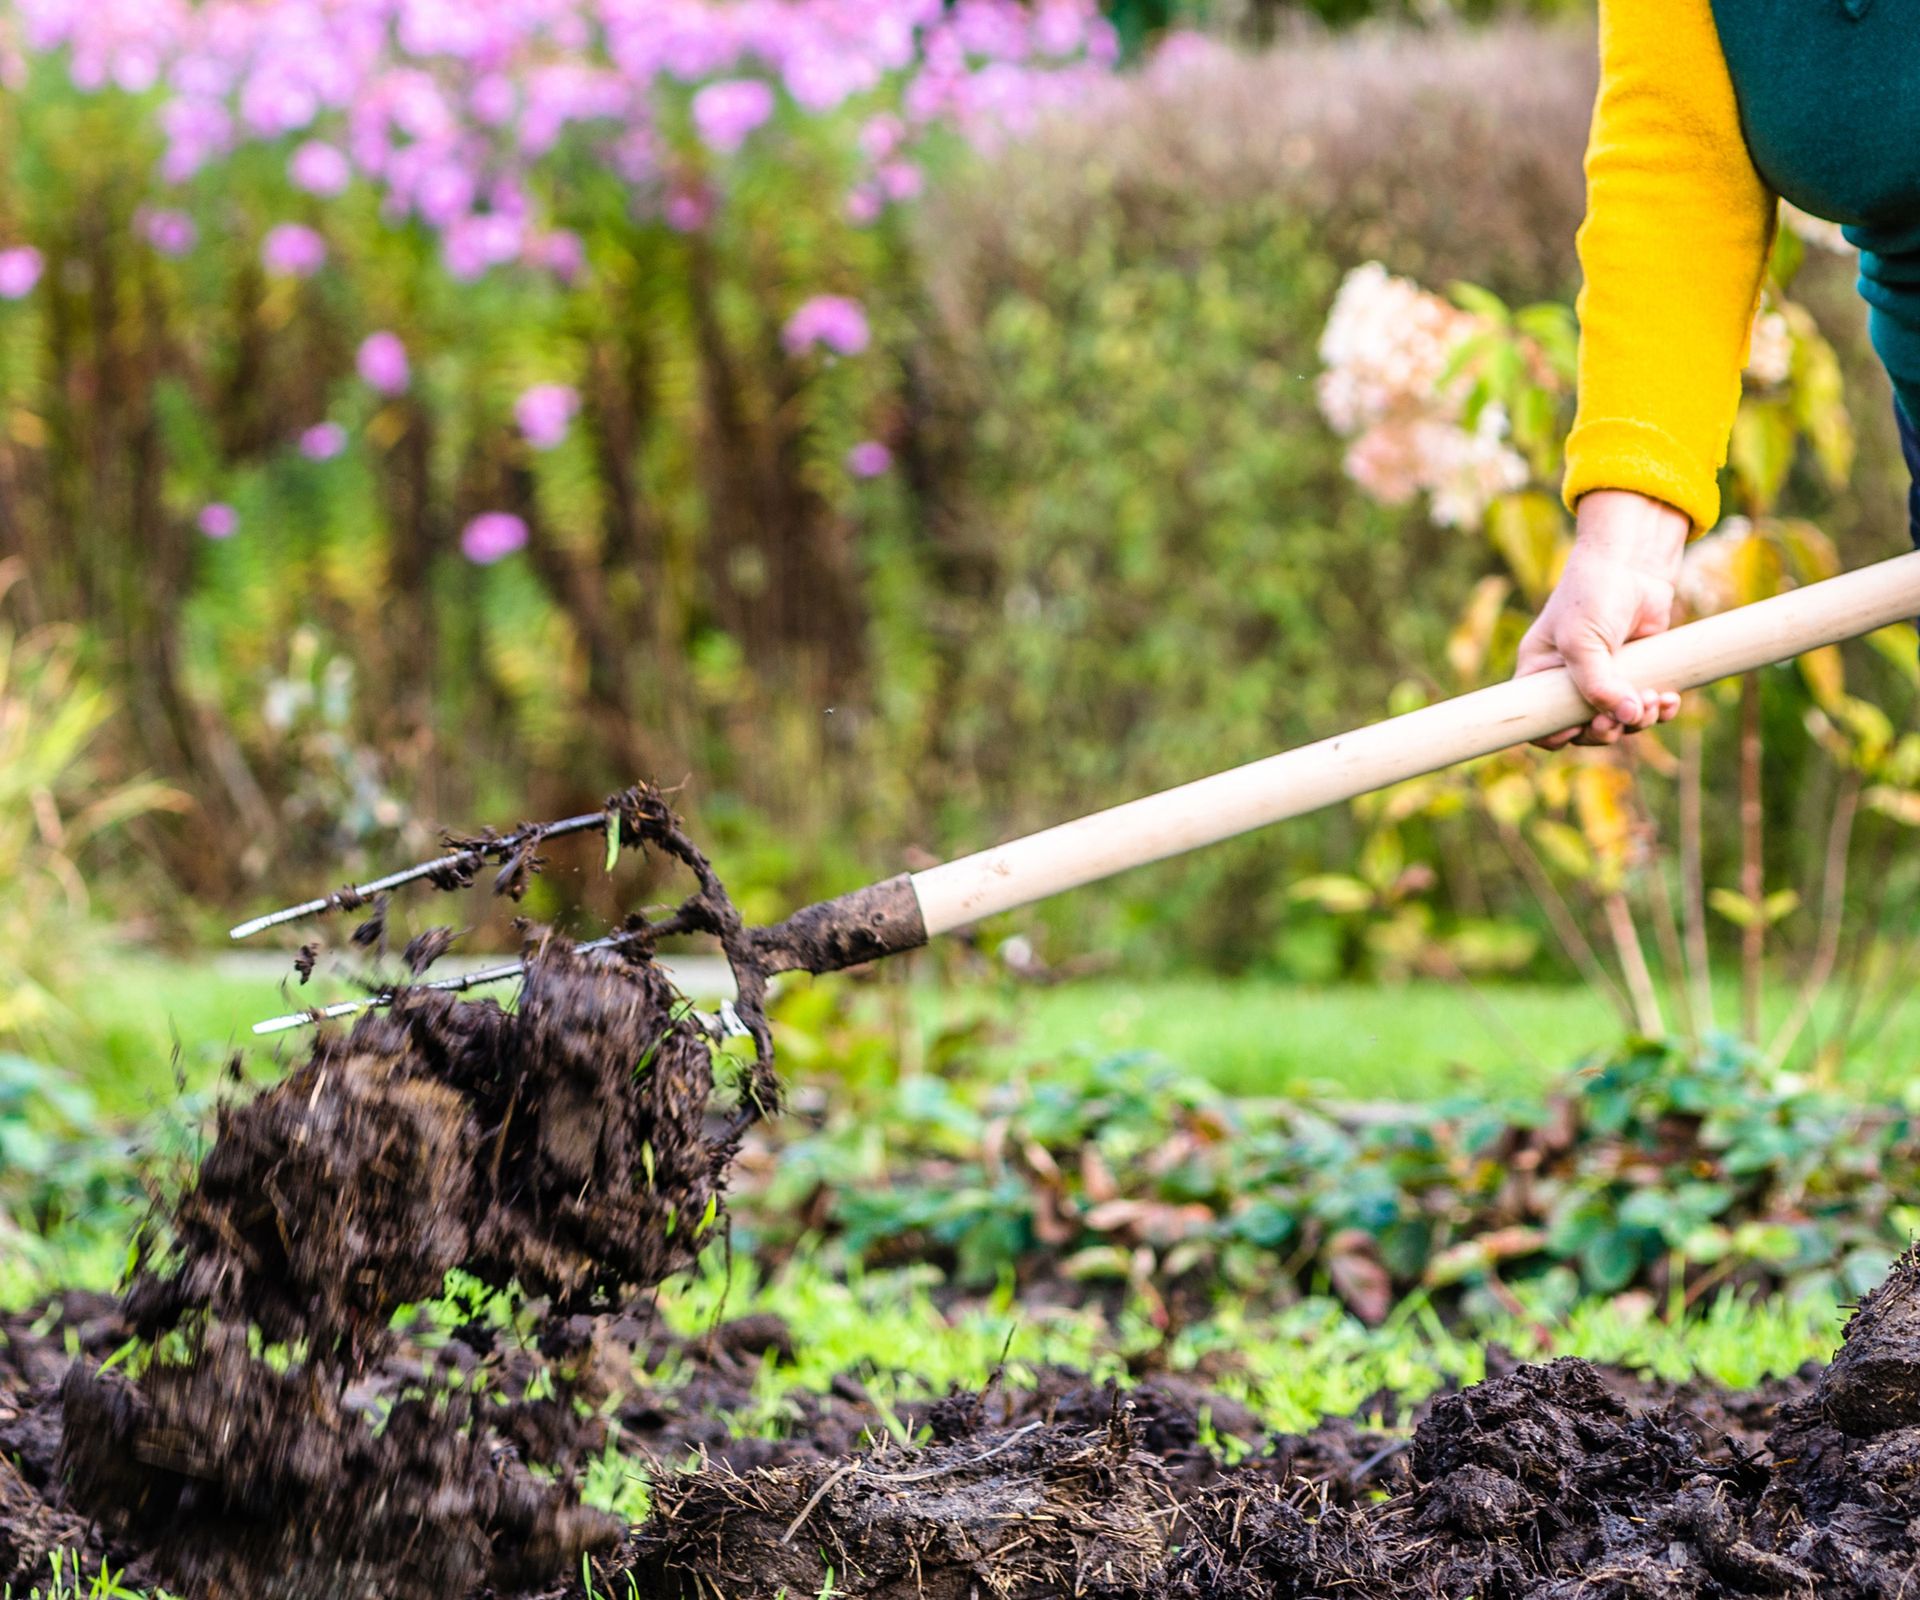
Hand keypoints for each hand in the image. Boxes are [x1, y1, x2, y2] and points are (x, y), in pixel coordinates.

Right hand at [1515, 490, 1687, 747]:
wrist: (1633, 562)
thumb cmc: (1591, 594)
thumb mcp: (1583, 641)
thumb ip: (1597, 685)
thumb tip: (1627, 718)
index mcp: (1541, 674)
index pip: (1539, 722)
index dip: (1555, 735)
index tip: (1578, 728)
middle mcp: (1570, 680)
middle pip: (1583, 730)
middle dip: (1605, 730)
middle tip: (1620, 720)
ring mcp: (1606, 678)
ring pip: (1619, 722)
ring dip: (1638, 720)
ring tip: (1652, 700)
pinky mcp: (1638, 672)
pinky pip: (1646, 707)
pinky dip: (1659, 709)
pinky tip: (1668, 699)